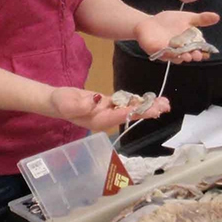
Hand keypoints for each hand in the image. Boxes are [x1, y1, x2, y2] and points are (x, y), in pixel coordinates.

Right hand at [48, 87, 171, 131]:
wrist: (56, 101)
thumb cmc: (59, 102)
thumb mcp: (65, 102)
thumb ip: (79, 104)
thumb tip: (94, 102)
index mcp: (97, 120)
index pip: (117, 116)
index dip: (131, 112)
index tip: (146, 109)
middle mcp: (106, 119)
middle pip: (129, 116)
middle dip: (146, 112)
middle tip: (164, 107)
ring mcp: (109, 113)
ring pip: (131, 110)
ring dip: (147, 107)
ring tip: (165, 104)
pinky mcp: (110, 105)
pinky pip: (127, 104)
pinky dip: (139, 102)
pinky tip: (152, 101)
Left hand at [135, 10, 220, 61]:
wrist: (150, 22)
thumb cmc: (170, 22)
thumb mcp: (187, 18)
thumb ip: (201, 19)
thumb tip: (217, 17)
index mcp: (188, 44)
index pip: (198, 49)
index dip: (203, 52)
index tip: (206, 53)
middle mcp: (180, 51)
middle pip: (188, 55)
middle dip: (192, 56)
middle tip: (196, 55)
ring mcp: (168, 52)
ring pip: (175, 57)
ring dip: (180, 57)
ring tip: (185, 55)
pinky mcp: (156, 51)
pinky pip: (161, 54)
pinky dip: (165, 53)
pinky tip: (169, 50)